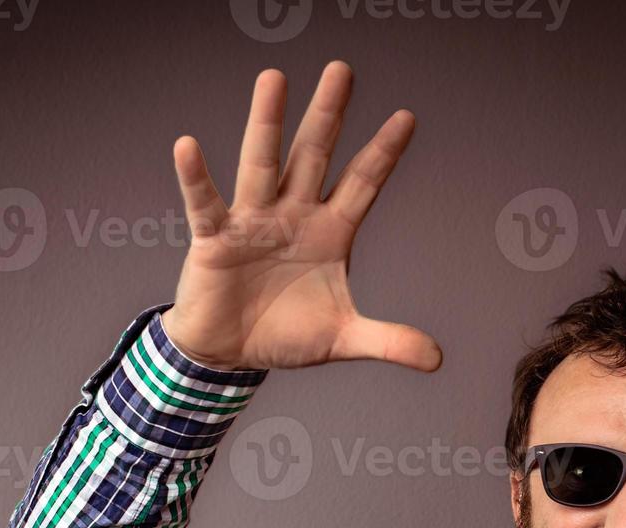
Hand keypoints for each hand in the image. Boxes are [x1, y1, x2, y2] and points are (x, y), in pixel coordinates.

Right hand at [162, 61, 441, 373]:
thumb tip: (437, 359)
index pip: (363, 184)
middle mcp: (294, 215)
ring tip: (274, 78)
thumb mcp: (343, 339)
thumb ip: (389, 342)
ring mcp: (254, 221)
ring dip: (268, 123)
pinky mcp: (215, 238)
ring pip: (263, 163)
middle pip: (315, 156)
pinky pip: (207, 203)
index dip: (383, 153)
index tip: (407, 117)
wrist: (231, 353)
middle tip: (342, 70)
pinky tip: (187, 146)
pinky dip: (197, 177)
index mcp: (331, 232)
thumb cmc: (286, 335)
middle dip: (328, 115)